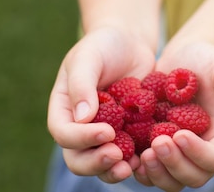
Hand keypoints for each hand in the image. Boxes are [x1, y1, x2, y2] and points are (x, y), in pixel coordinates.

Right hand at [47, 26, 155, 182]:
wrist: (131, 43)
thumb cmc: (104, 45)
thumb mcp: (89, 57)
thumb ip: (82, 84)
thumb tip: (82, 118)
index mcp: (64, 109)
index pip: (64, 134)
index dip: (82, 139)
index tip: (107, 131)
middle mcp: (80, 128)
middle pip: (78, 159)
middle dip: (96, 162)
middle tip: (118, 156)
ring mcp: (104, 135)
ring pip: (102, 164)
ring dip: (114, 170)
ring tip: (133, 166)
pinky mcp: (128, 136)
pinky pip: (128, 157)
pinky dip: (136, 162)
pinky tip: (149, 158)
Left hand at [134, 42, 213, 191]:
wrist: (181, 60)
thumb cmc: (206, 60)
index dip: (201, 154)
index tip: (181, 134)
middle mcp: (204, 152)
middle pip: (195, 176)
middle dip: (176, 165)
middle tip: (158, 142)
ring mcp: (181, 156)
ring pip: (172, 181)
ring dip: (158, 173)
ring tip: (144, 153)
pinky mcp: (159, 152)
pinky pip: (151, 173)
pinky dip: (141, 171)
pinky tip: (129, 155)